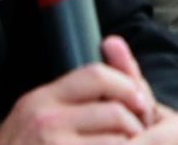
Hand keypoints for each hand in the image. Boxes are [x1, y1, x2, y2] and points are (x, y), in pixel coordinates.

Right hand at [0, 35, 177, 143]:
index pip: (95, 75)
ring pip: (118, 139)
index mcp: (40, 100)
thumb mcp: (36, 118)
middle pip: (115, 111)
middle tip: (141, 134)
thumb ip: (75, 91)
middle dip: (138, 124)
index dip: (126, 85)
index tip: (140, 100)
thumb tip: (114, 42)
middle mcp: (46, 120)